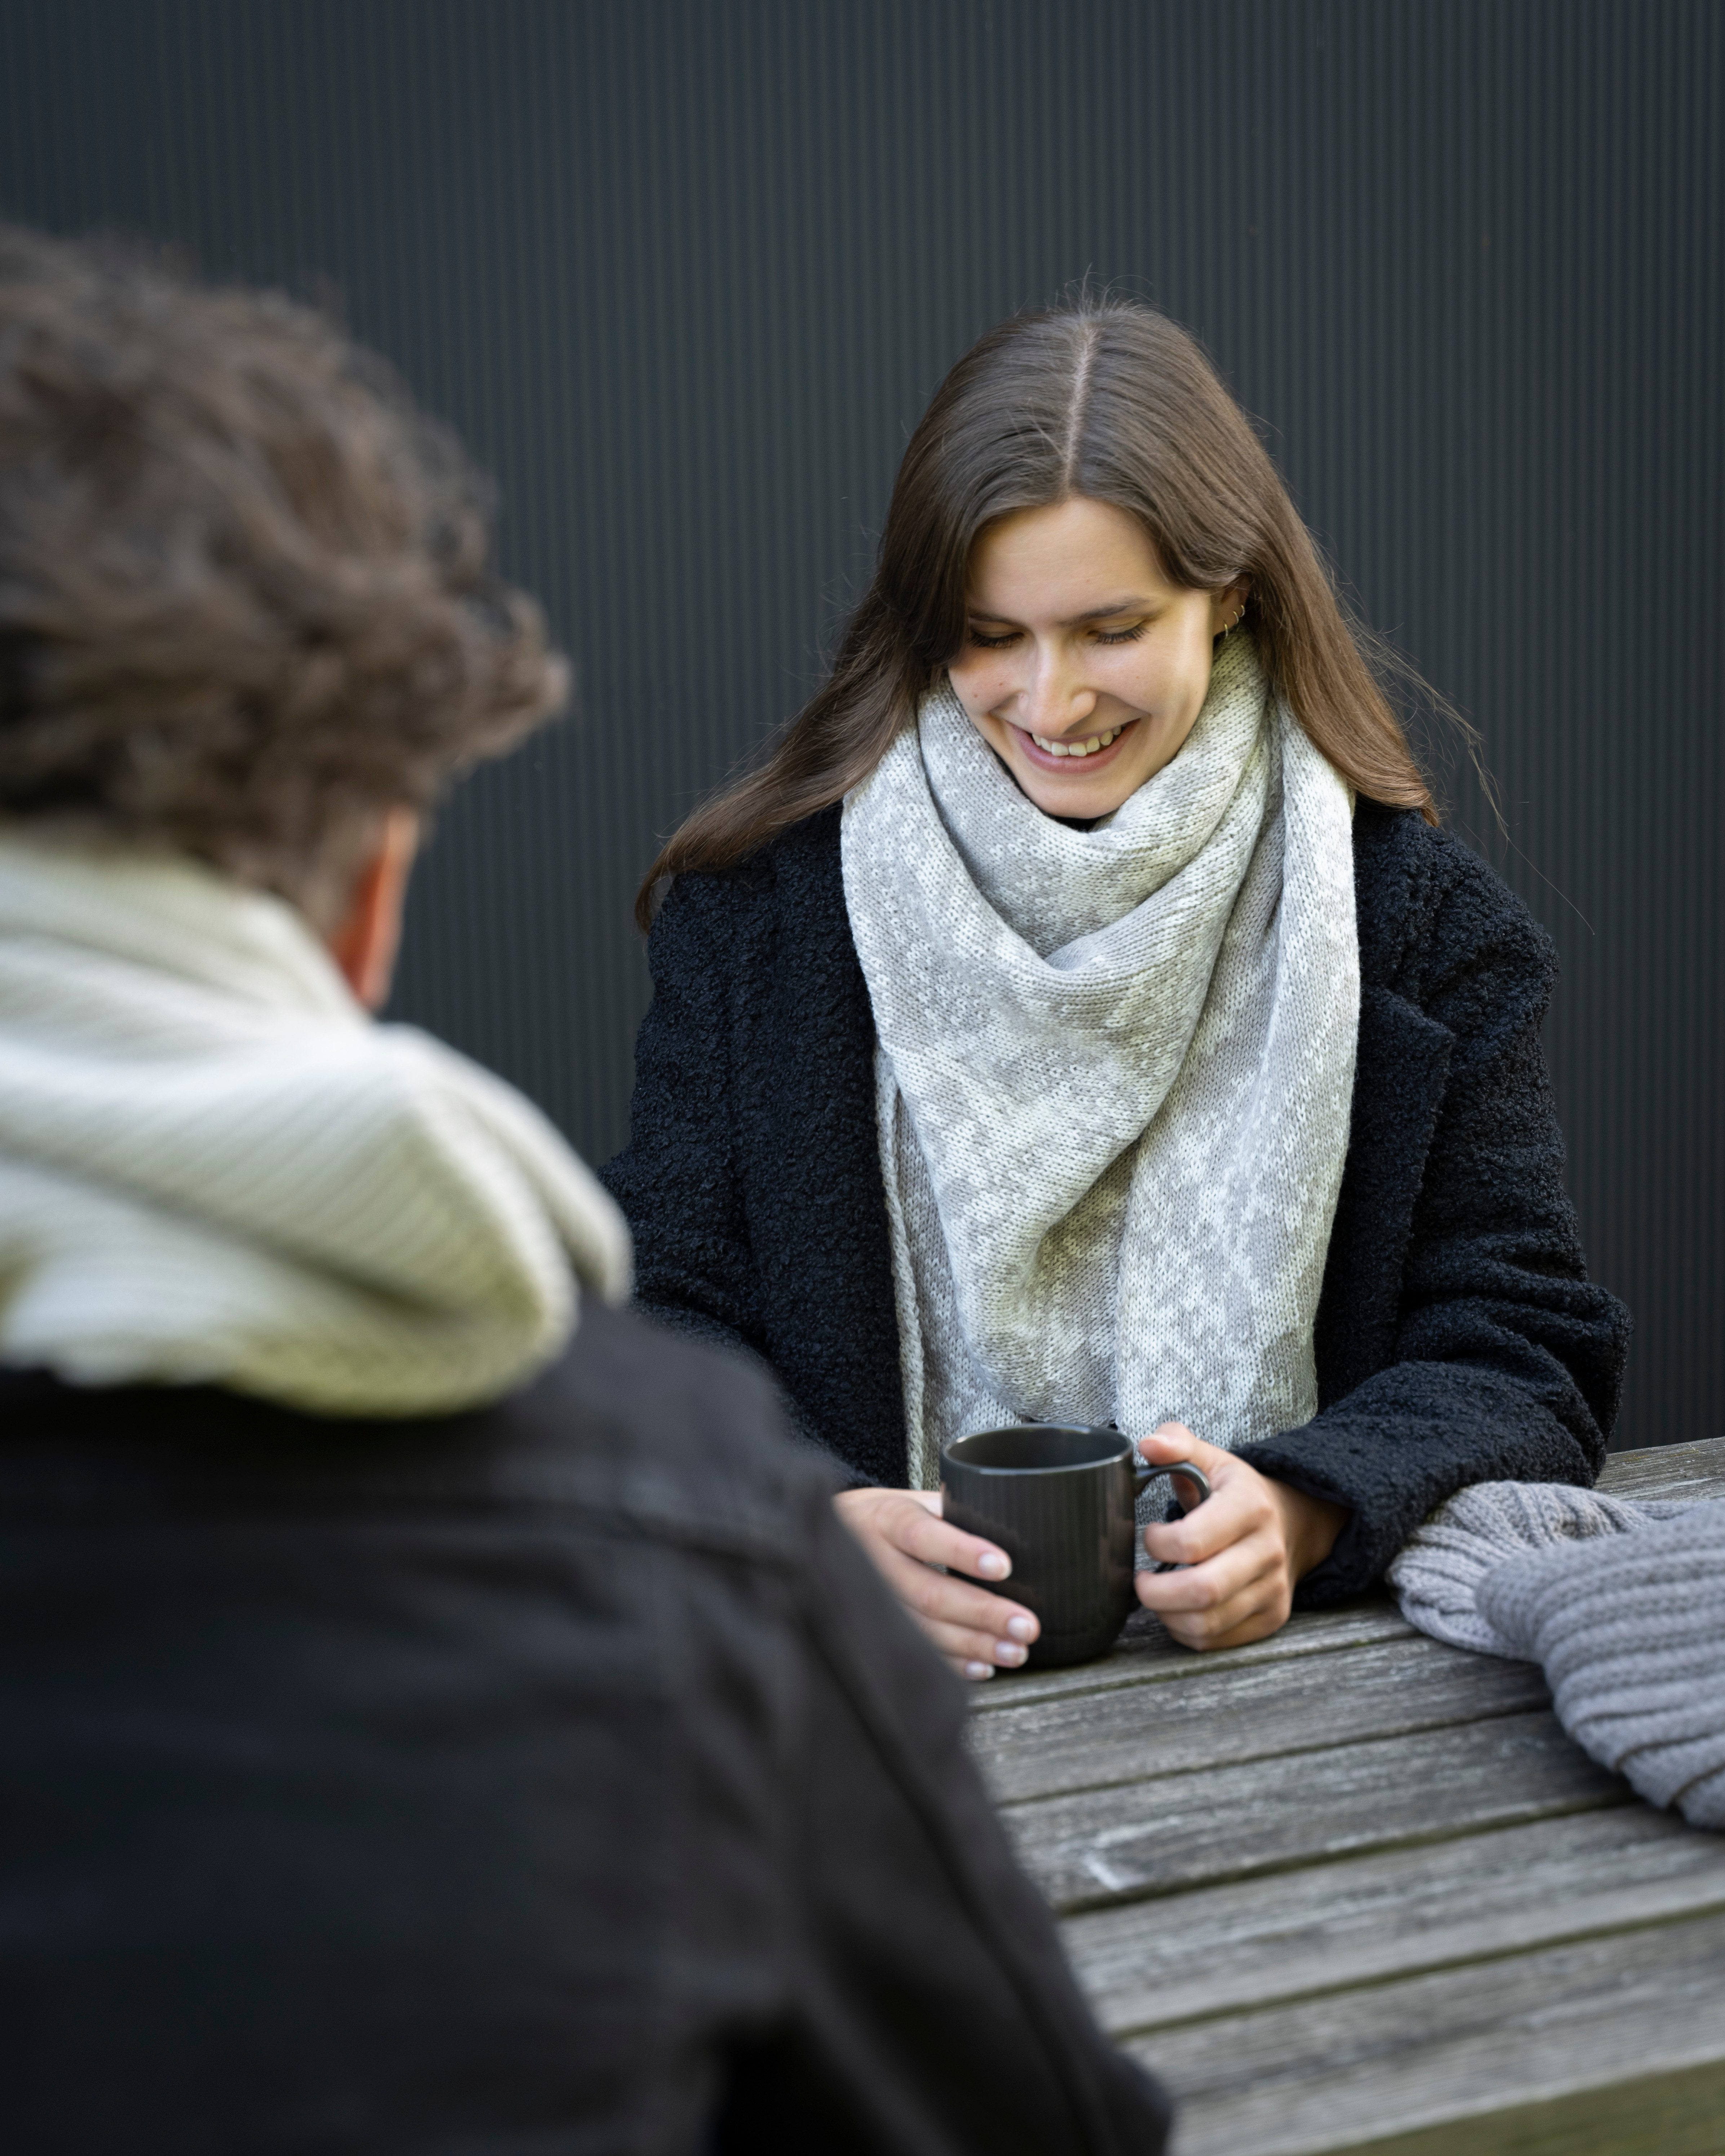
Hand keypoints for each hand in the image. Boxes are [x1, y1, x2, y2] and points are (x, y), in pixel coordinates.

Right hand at [833, 1486, 1039, 1679]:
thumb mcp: (916, 1500)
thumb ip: (957, 1512)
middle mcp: (873, 1560)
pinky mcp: (873, 1628)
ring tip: (1015, 1651)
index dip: (962, 1552)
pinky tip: (982, 1667)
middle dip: (981, 1613)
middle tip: (1025, 1625)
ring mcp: (869, 1599)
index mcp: (888, 1518)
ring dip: (973, 1644)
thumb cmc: (892, 1517)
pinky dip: (952, 1664)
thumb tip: (1017, 1534)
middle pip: (927, 1592)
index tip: (1003, 1566)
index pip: (923, 1534)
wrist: (838, 1533)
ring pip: (921, 1628)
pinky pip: (914, 1651)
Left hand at [1133, 1423, 1347, 1650]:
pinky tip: (1178, 1609)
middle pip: (1202, 1591)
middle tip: (1141, 1580)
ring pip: (1207, 1624)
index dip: (1157, 1544)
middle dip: (1156, 1593)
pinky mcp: (1271, 1618)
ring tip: (1158, 1594)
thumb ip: (1176, 1443)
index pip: (1193, 1541)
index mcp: (1250, 1507)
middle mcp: (1267, 1551)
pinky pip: (1216, 1641)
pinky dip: (1186, 1631)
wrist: (1291, 1524)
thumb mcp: (1210, 1459)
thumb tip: (1148, 1444)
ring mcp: (1273, 1590)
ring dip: (1167, 1614)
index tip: (1150, 1535)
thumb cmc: (1236, 1493)